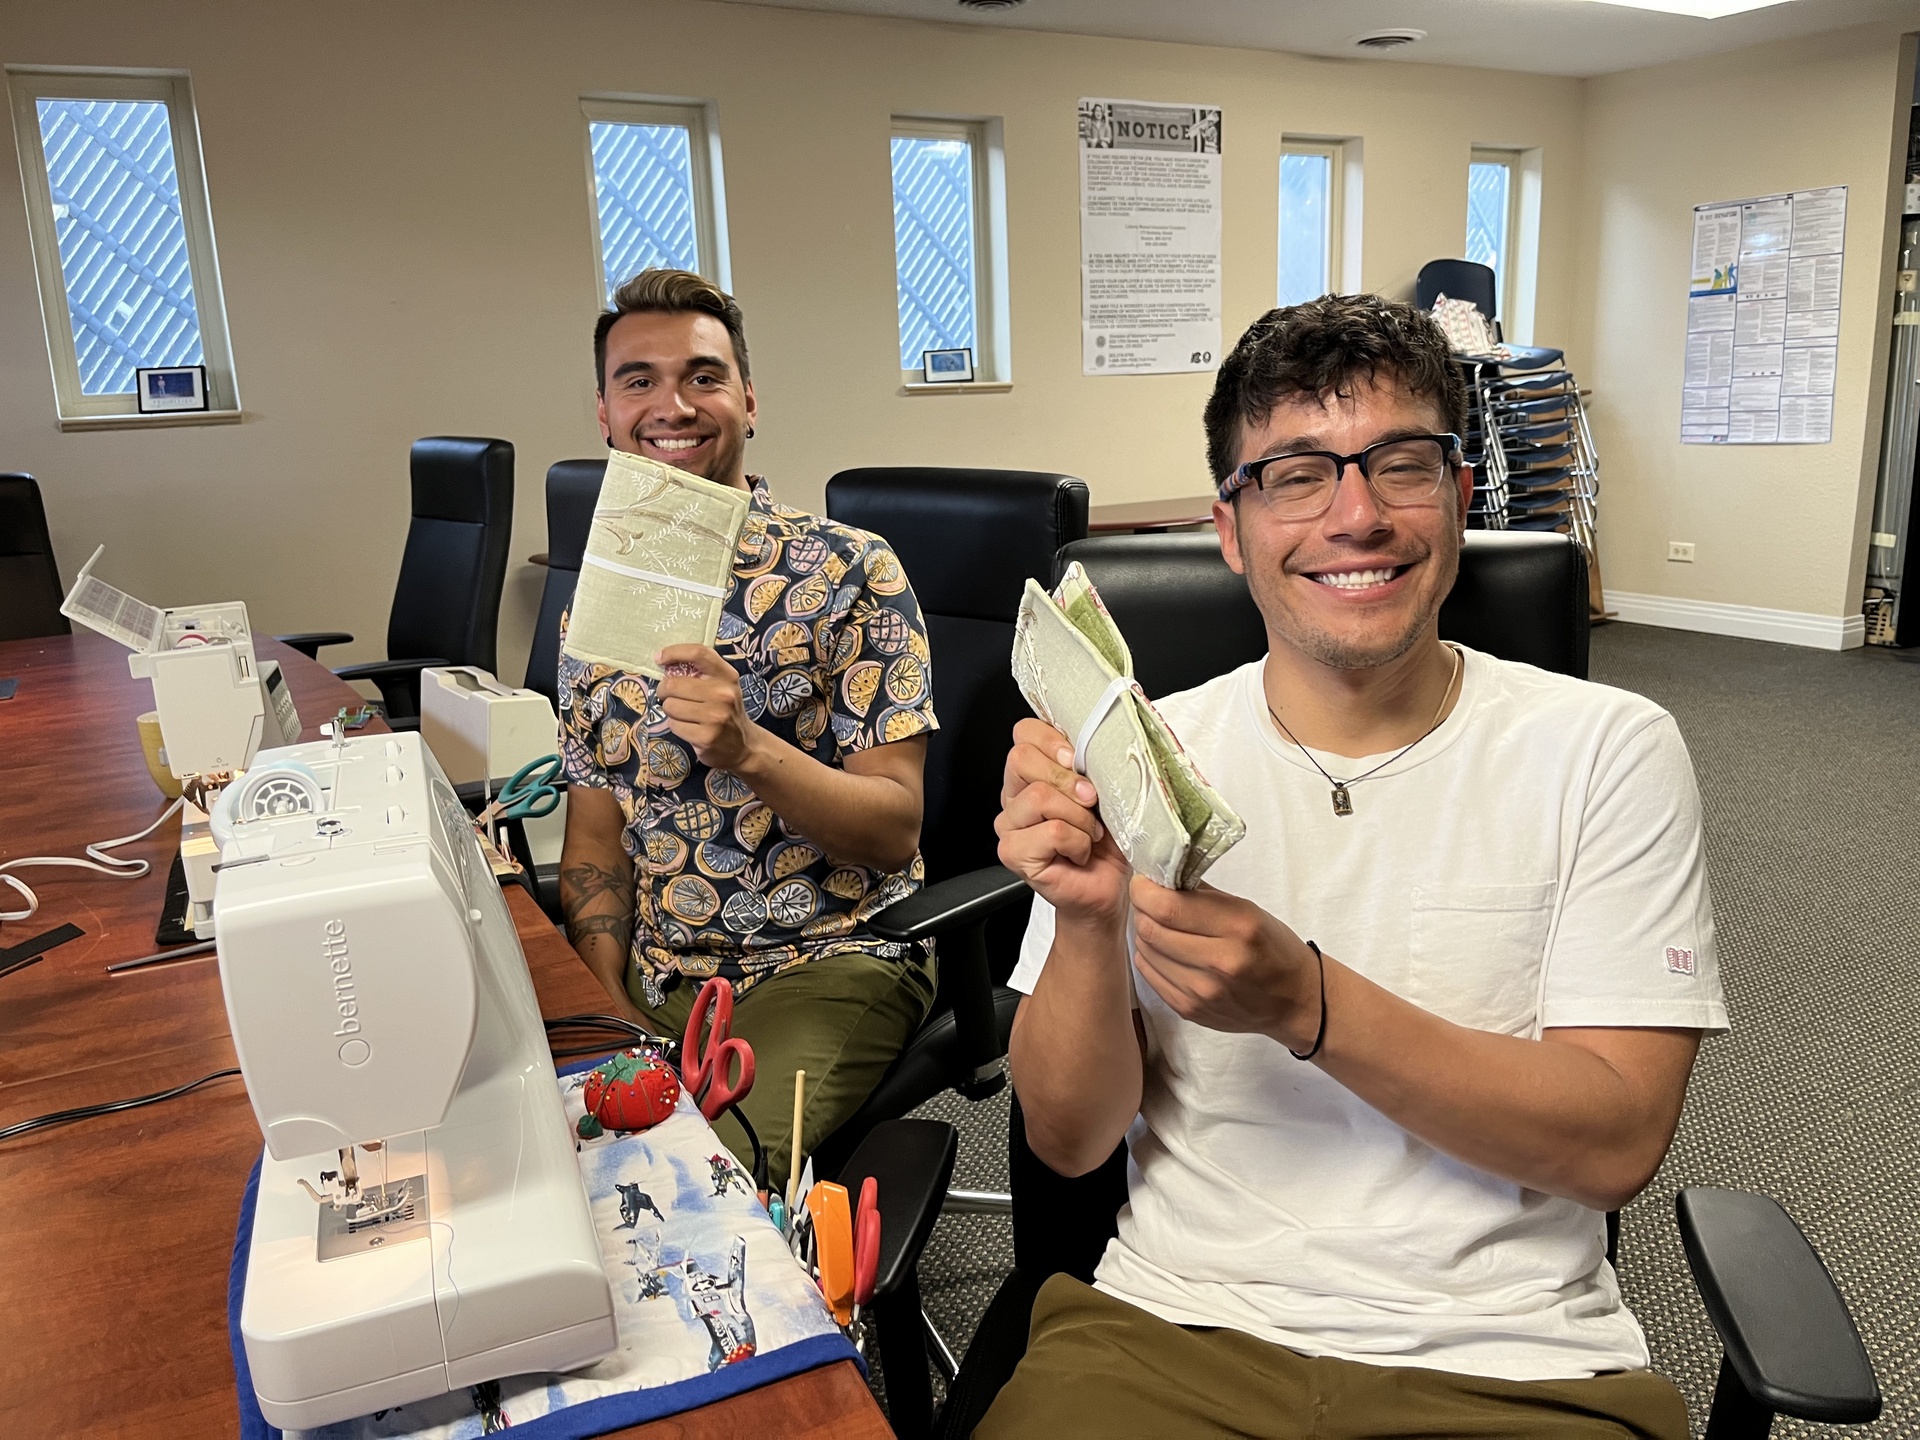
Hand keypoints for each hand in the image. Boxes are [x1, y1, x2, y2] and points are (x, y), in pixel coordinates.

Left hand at [656, 644, 757, 771]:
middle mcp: (724, 694)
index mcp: (727, 676)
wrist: (744, 746)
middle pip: (674, 684)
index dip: (674, 652)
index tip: (659, 658)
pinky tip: (690, 728)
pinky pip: (674, 725)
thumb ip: (701, 672)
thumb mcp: (722, 686)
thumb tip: (664, 661)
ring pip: (671, 706)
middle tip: (669, 696)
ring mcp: (716, 717)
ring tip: (684, 714)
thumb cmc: (725, 711)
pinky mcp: (706, 737)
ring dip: (671, 711)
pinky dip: (677, 726)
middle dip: (665, 691)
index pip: (698, 653)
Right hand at [995, 718, 1130, 926]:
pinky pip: (1052, 831)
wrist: (1107, 887)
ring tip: (1089, 833)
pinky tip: (1081, 852)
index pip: (1024, 733)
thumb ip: (1088, 763)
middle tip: (1092, 801)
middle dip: (1068, 779)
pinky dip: (1078, 842)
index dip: (1054, 740)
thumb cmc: (1106, 840)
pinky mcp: (1014, 853)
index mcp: (1031, 773)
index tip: (1079, 758)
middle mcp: (1014, 796)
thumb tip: (1094, 740)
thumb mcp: (1103, 790)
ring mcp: (1009, 826)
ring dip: (1079, 817)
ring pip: (1039, 796)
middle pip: (1022, 759)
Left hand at [1128, 876, 1321, 1050]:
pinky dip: (1151, 957)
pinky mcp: (1190, 1010)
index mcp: (1237, 928)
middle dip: (1143, 909)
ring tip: (1161, 925)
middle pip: (1151, 929)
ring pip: (1146, 952)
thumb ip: (1203, 894)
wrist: (1294, 1001)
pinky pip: (1150, 976)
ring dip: (1145, 933)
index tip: (1144, 882)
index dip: (1145, 890)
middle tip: (1150, 901)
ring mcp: (1202, 992)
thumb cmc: (1273, 948)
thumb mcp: (1248, 910)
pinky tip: (1166, 950)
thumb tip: (1161, 877)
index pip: (1168, 907)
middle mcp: (1219, 962)